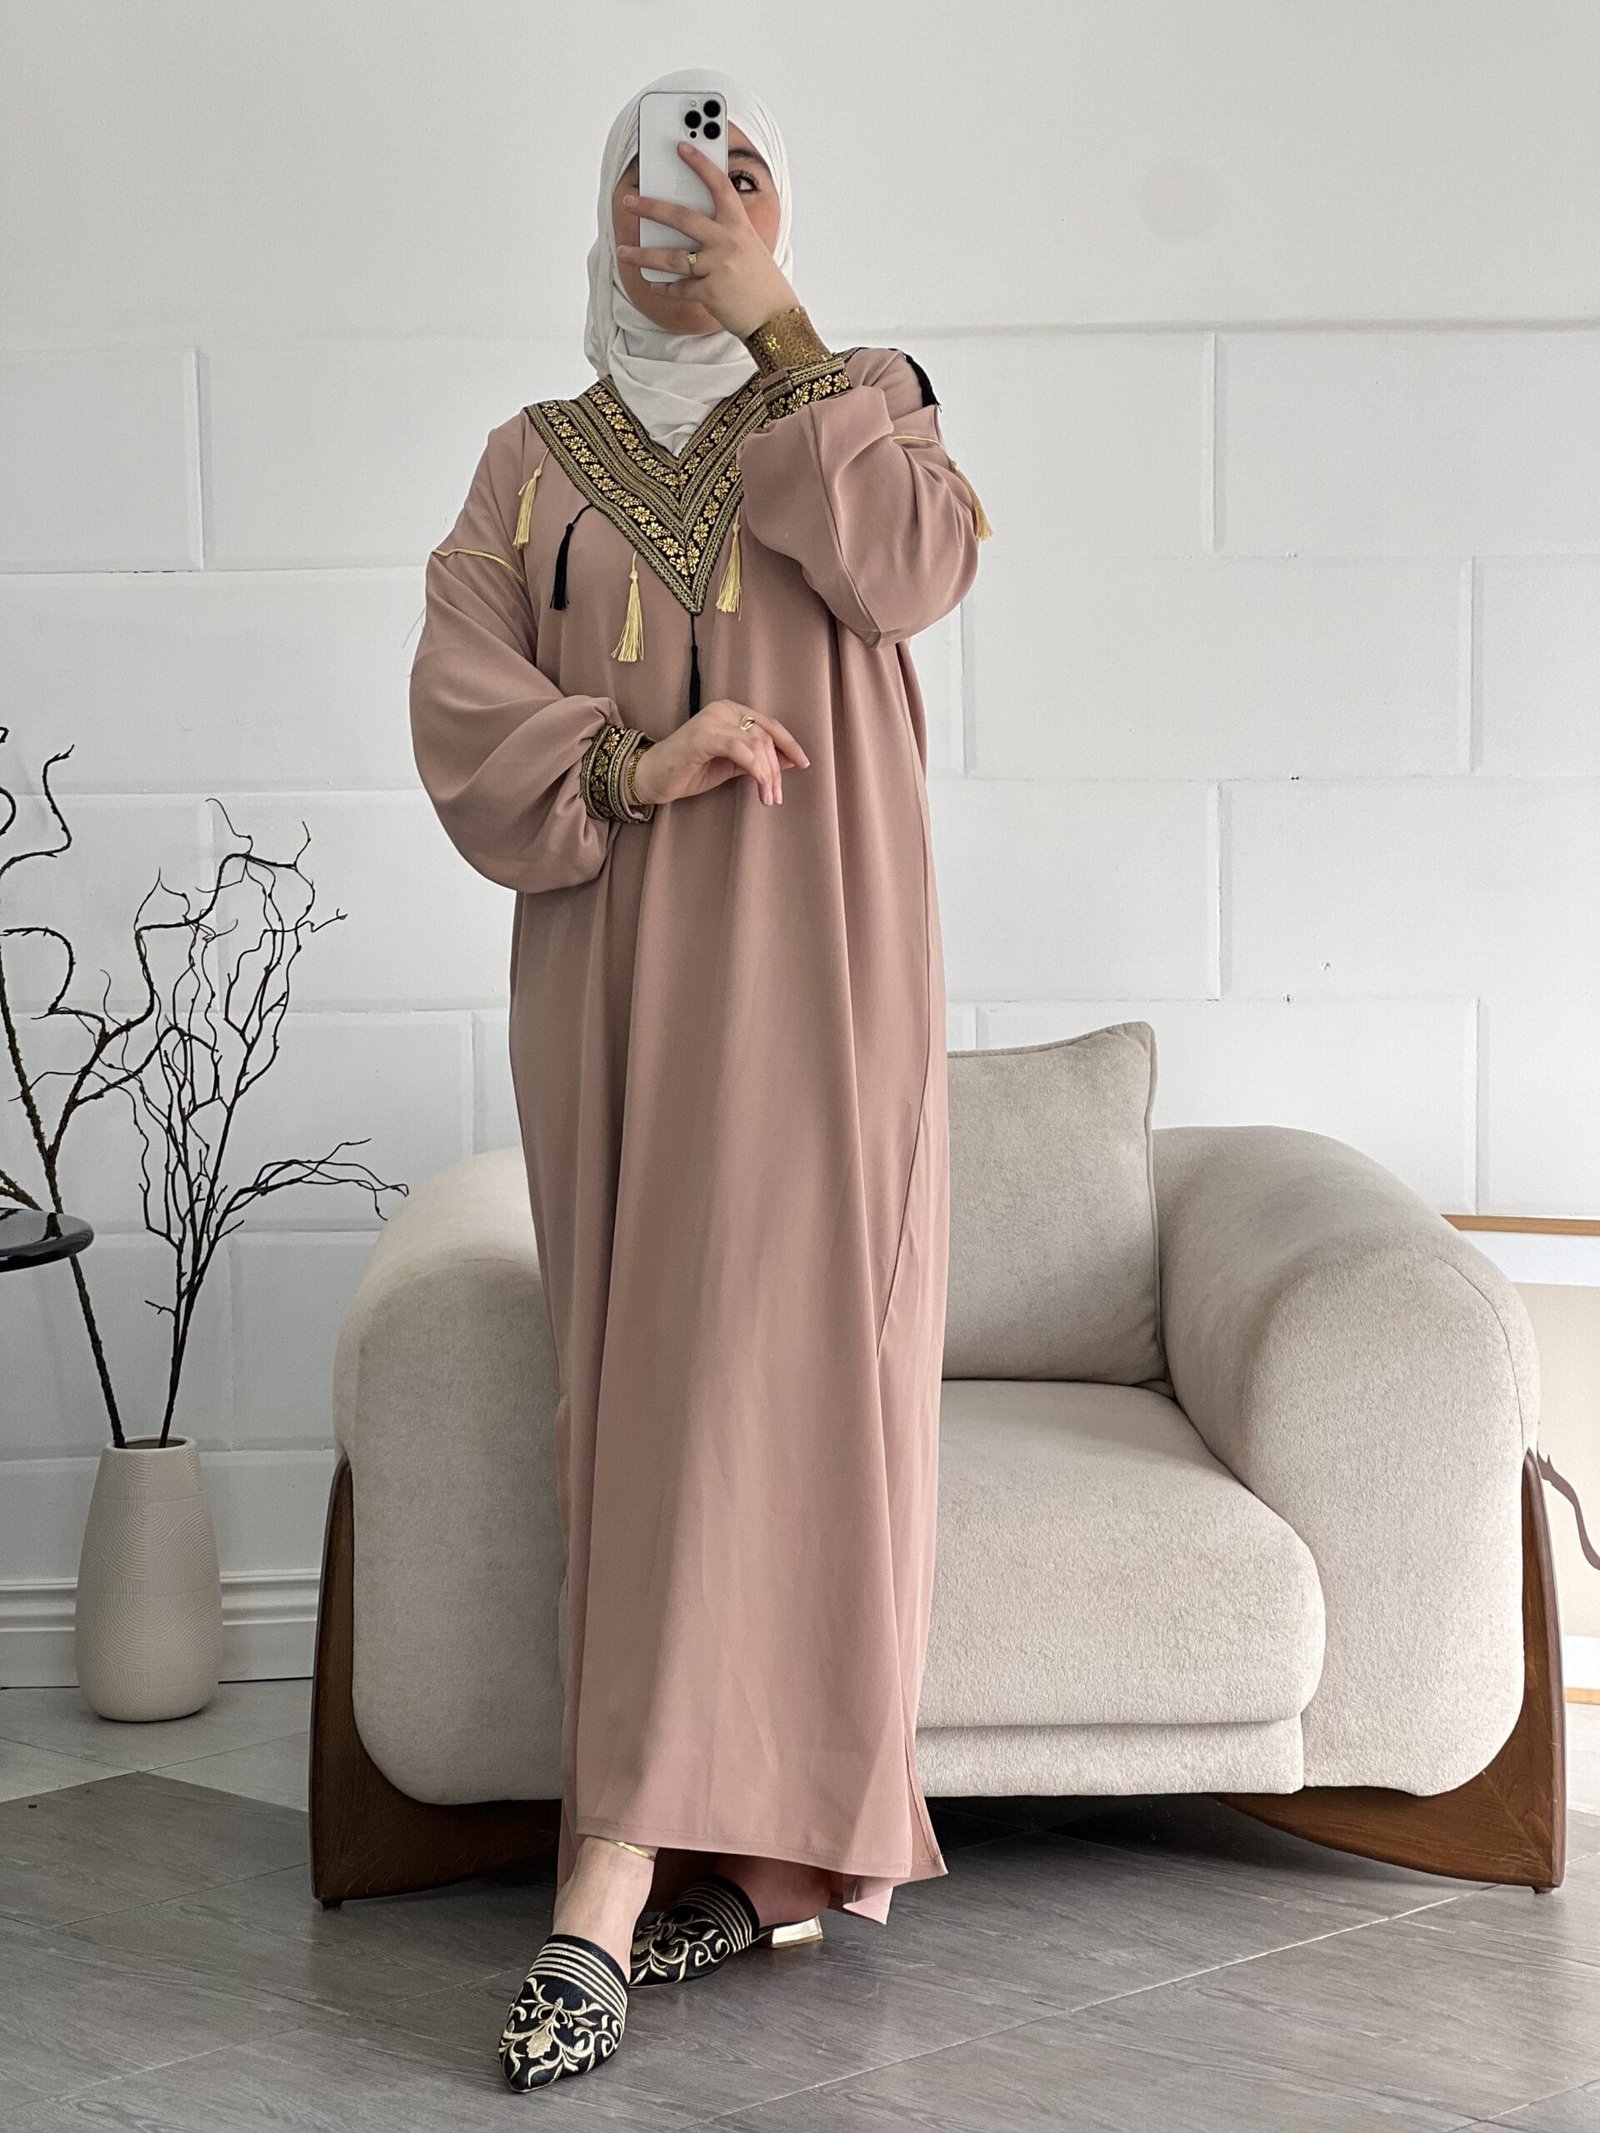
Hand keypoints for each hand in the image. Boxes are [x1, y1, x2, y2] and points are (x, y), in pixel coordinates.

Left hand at [618, 141, 799, 338]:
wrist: (776, 317)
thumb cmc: (761, 281)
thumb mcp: (748, 247)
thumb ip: (723, 233)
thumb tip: (684, 227)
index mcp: (739, 225)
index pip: (719, 186)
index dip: (700, 164)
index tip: (681, 148)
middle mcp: (728, 242)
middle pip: (681, 218)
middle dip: (651, 208)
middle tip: (629, 203)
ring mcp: (719, 267)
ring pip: (671, 258)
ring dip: (642, 256)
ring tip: (623, 253)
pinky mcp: (711, 292)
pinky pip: (680, 288)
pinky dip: (665, 288)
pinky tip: (653, 284)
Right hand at [632, 698, 809, 808]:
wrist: (651, 777)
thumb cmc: (689, 771)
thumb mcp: (731, 765)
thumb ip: (758, 760)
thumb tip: (792, 761)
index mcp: (731, 711)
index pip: (769, 724)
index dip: (789, 743)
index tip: (805, 763)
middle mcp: (723, 710)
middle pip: (765, 736)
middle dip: (777, 768)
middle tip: (777, 796)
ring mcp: (712, 721)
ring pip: (756, 744)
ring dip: (768, 774)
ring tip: (768, 798)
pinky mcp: (703, 736)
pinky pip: (740, 749)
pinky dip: (756, 769)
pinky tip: (761, 786)